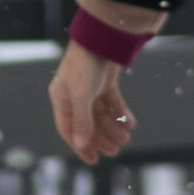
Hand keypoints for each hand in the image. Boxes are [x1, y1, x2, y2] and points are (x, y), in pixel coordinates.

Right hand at [49, 36, 138, 166]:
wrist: (103, 34)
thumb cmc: (86, 64)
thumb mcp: (82, 95)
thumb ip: (81, 120)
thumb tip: (80, 143)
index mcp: (62, 97)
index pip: (68, 128)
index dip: (80, 145)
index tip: (93, 160)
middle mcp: (74, 94)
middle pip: (87, 123)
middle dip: (101, 137)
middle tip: (116, 150)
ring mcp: (90, 87)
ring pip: (101, 114)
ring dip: (113, 127)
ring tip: (126, 138)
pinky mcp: (105, 80)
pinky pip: (112, 102)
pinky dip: (120, 112)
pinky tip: (131, 122)